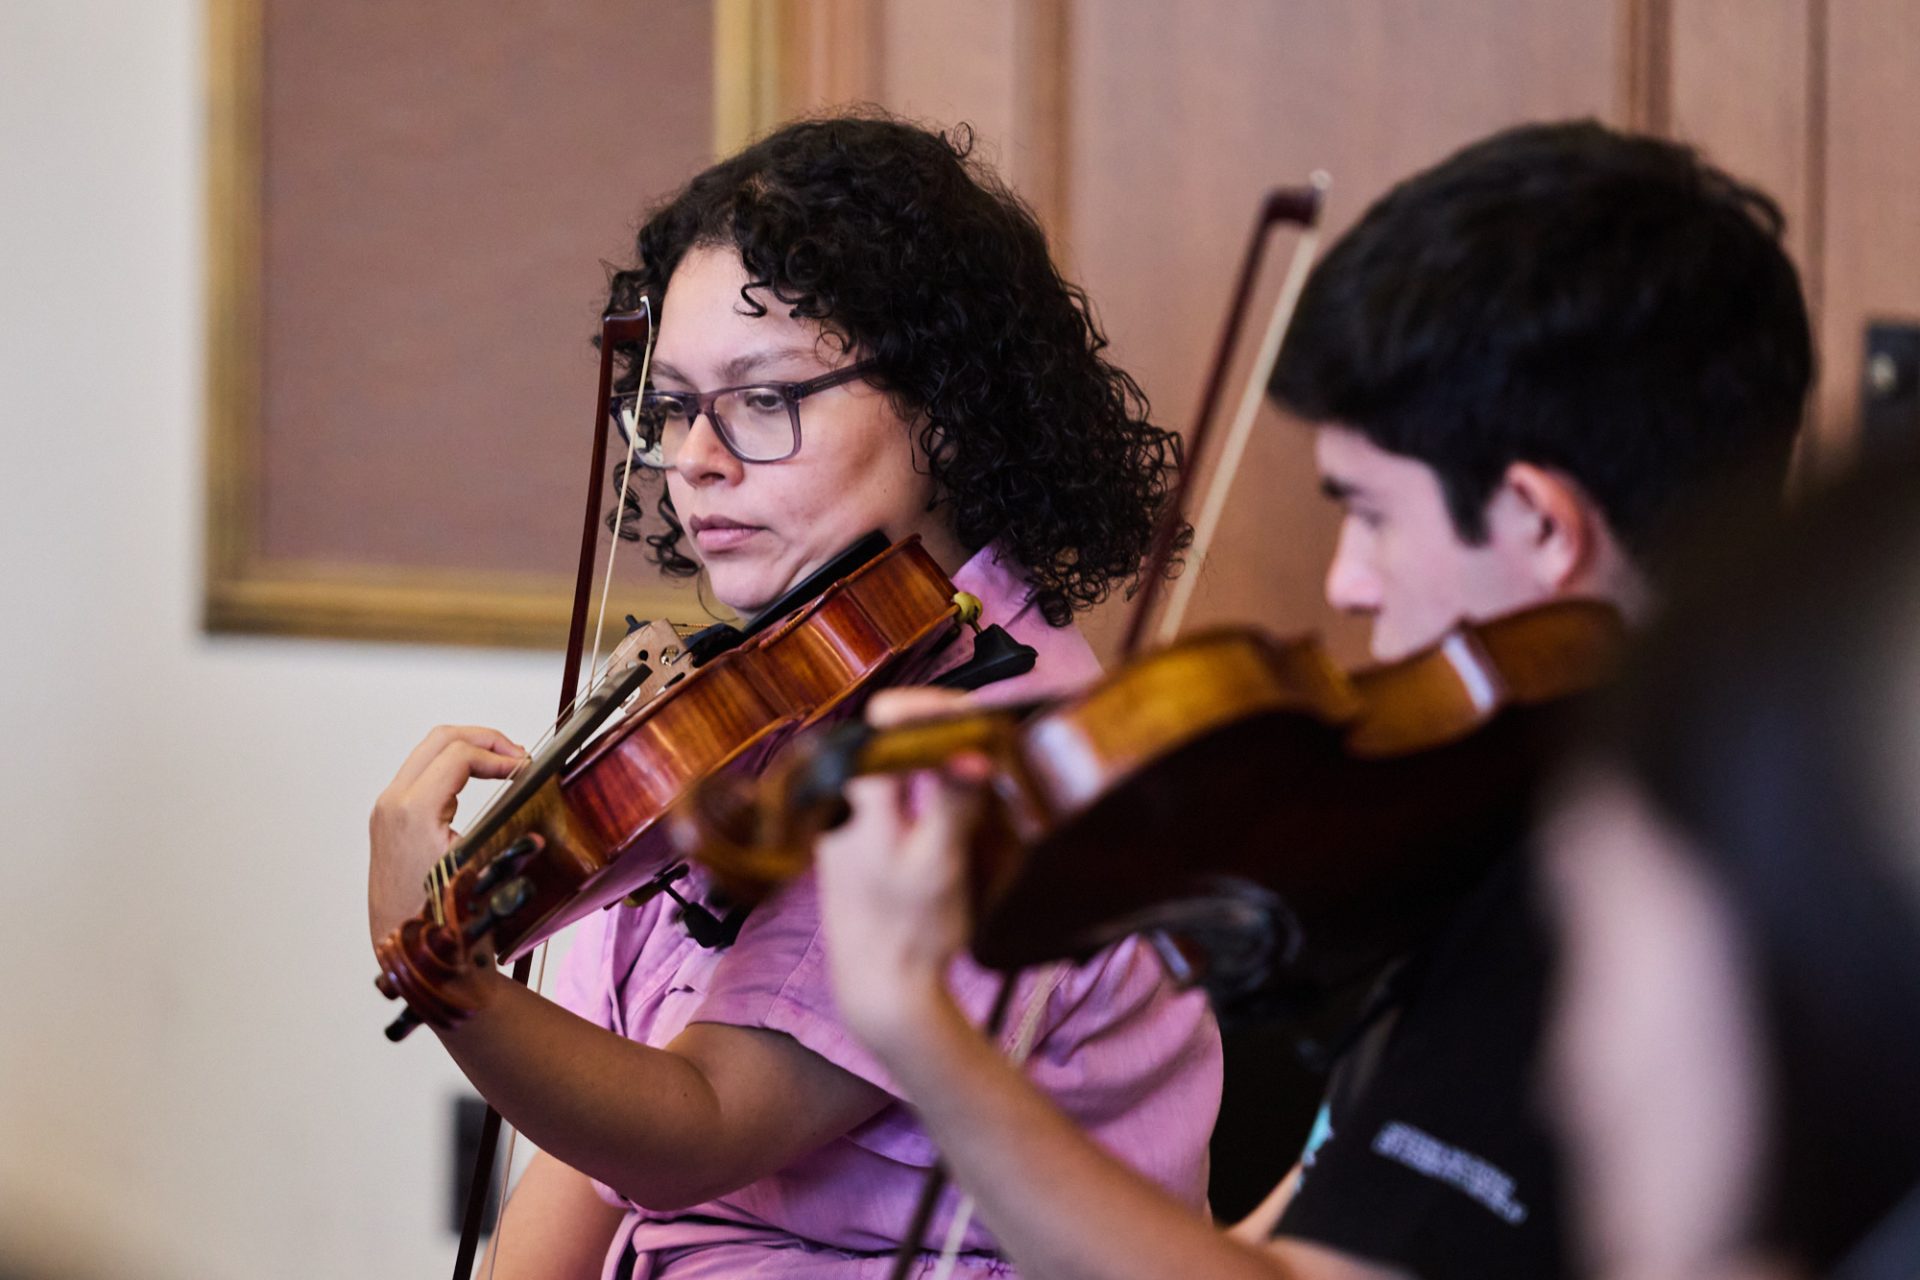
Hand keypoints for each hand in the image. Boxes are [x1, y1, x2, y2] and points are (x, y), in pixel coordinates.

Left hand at [368, 725, 525, 948]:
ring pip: (430, 751)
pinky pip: (423, 771)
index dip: (500, 756)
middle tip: (519, 756)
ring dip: (470, 750)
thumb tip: (534, 798)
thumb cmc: (440, 920)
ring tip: (505, 764)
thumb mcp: (481, 868)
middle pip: (441, 739)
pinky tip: (482, 780)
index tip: (526, 769)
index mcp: (412, 811)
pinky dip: (456, 766)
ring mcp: (388, 809)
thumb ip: (507, 826)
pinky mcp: (391, 817)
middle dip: (486, 740)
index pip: (460, 755)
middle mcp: (393, 803)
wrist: (407, 952)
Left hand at [814, 687, 987, 1056]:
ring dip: (937, 758)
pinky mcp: (854, 838)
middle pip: (895, 734)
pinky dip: (924, 786)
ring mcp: (845, 817)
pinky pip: (890, 790)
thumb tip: (976, 752)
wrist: (878, 989)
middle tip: (992, 745)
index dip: (938, 709)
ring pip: (894, 761)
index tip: (982, 722)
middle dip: (945, 732)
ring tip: (980, 772)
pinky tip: (952, 806)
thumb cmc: (910, 931)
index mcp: (857, 794)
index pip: (890, 716)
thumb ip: (954, 801)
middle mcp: (842, 797)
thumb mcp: (939, 863)